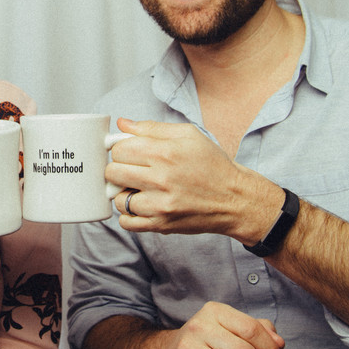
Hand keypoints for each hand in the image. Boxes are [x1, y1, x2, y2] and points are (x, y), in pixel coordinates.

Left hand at [109, 119, 283, 243]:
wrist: (235, 199)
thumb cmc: (212, 165)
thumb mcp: (188, 135)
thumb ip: (152, 128)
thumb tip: (122, 123)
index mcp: (165, 153)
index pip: (119, 149)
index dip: (121, 149)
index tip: (130, 153)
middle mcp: (161, 179)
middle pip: (113, 172)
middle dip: (118, 169)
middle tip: (132, 170)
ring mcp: (160, 205)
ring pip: (117, 198)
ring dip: (123, 193)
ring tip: (138, 189)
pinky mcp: (161, 224)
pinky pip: (127, 222)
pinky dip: (129, 214)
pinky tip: (141, 205)